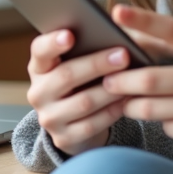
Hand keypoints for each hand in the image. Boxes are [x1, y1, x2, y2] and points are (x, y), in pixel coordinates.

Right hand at [26, 29, 129, 155]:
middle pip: (66, 75)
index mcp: (40, 67)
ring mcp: (49, 118)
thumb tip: (114, 34)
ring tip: (133, 79)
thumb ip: (88, 48)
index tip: (71, 35)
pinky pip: (92, 125)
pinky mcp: (63, 139)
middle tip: (124, 55)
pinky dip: (112, 112)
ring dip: (111, 90)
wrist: (77, 122)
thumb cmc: (84, 81)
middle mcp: (38, 92)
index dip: (53, 42)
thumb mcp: (78, 63)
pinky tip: (128, 101)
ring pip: (83, 102)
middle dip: (97, 64)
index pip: (40, 50)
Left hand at [103, 4, 172, 156]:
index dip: (144, 20)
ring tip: (124, 101)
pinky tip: (168, 117)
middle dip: (122, 81)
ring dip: (131, 105)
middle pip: (151, 79)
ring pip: (151, 107)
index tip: (117, 12)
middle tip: (106, 81)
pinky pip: (166, 127)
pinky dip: (161, 122)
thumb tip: (129, 37)